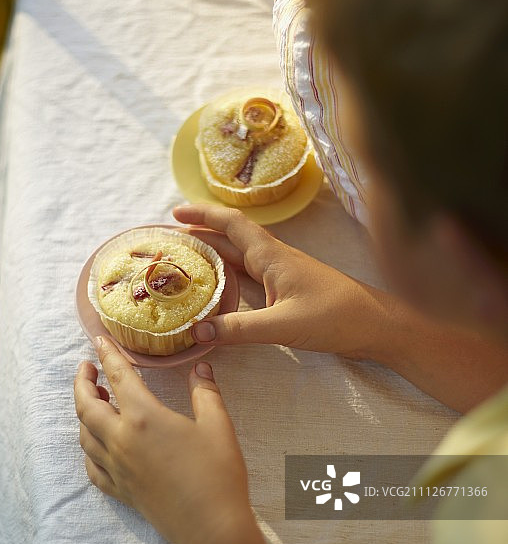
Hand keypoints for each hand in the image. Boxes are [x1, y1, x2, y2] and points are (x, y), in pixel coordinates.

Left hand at [73, 336, 252, 543]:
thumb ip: (205, 392)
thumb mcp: (218, 425)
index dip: (107, 354)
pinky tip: (98, 445)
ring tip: (95, 401)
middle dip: (82, 382)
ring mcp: (117, 469)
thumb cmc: (218, 475)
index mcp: (144, 417)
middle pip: (87, 405)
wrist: (212, 529)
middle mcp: (121, 441)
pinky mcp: (121, 491)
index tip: (99, 340)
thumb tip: (200, 368)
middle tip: (87, 367)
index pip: (118, 376)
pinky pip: (92, 467)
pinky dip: (89, 450)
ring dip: (84, 413)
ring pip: (84, 435)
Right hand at [173, 203, 391, 358]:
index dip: (202, 215)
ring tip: (182, 264)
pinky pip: (248, 279)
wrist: (377, 326)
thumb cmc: (336, 317)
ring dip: (212, 258)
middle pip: (229, 239)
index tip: (173, 213)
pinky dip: (227, 280)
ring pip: (238, 259)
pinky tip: (215, 291)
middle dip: (198, 236)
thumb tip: (196, 331)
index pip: (231, 224)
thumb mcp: (283, 325)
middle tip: (166, 243)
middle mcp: (274, 259)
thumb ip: (239, 329)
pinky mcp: (286, 292)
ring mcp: (281, 275)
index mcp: (272, 255)